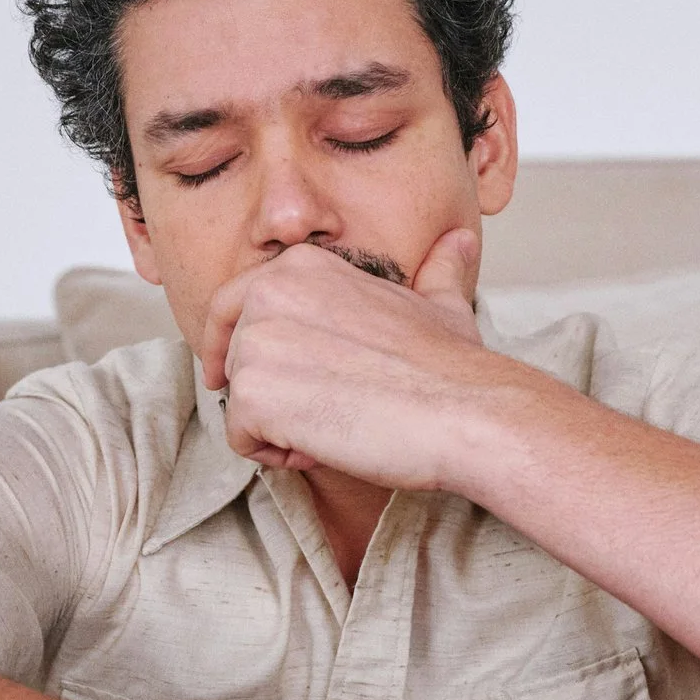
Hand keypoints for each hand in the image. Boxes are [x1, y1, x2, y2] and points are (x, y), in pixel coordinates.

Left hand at [201, 227, 525, 486]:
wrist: (466, 412)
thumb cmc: (455, 367)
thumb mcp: (442, 303)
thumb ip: (436, 273)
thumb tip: (458, 243)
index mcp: (301, 266)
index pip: (235, 308)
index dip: (244, 347)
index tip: (268, 376)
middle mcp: (268, 292)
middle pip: (233, 359)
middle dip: (265, 393)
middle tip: (310, 414)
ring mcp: (256, 342)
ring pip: (238, 402)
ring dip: (279, 428)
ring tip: (336, 429)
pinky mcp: (253, 395)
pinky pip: (240, 438)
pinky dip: (279, 455)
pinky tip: (328, 446)